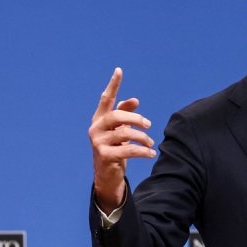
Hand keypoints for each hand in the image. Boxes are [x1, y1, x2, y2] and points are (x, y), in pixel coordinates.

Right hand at [88, 67, 156, 213]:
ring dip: (143, 138)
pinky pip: (128, 150)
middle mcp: (95, 128)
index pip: (106, 99)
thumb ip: (125, 114)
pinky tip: (151, 153)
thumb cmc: (115, 148)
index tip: (119, 70)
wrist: (107, 175)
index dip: (113, 85)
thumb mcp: (120, 130)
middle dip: (136, 119)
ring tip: (151, 143)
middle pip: (117, 116)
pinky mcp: (104, 156)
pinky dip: (142, 151)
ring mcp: (98, 142)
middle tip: (149, 125)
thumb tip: (134, 100)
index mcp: (99, 119)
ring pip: (125, 133)